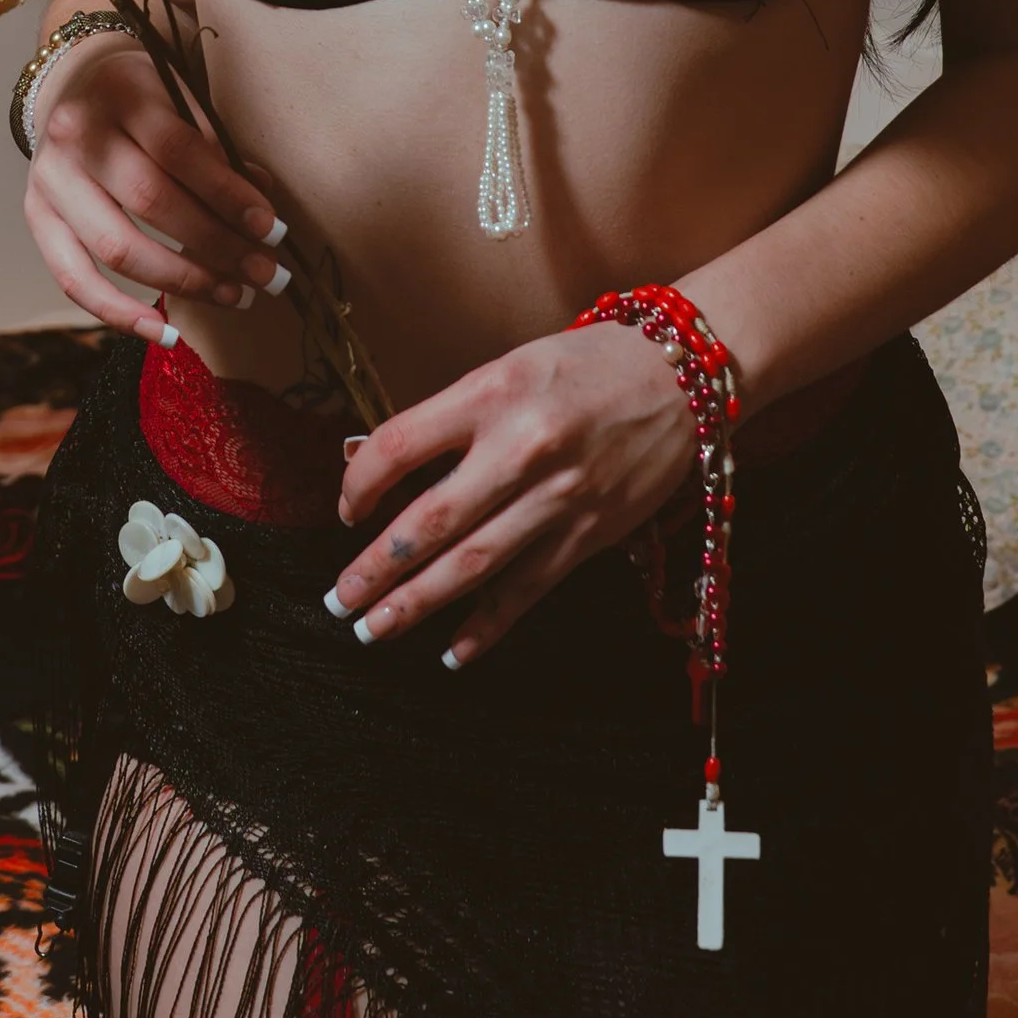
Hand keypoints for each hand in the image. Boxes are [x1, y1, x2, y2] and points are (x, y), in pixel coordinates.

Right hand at [22, 34, 289, 341]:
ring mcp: (50, 180)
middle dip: (217, 245)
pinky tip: (164, 333)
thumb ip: (216, 146)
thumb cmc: (141, 95)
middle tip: (263, 272)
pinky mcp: (37, 217)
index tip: (270, 228)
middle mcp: (77, 135)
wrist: (71, 84)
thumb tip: (261, 206)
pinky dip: (119, 314)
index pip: (179, 150)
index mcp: (120, 92)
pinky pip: (74, 279)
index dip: (228, 194)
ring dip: (183, 281)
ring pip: (117, 248)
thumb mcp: (179, 96)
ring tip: (232, 295)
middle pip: (151, 202)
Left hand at [330, 322, 694, 664]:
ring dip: (416, 604)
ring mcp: (557, 498)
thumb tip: (375, 461)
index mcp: (492, 394)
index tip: (346, 511)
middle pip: (428, 521)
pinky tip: (454, 652)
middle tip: (338, 600)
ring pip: (472, 565)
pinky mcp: (589, 534)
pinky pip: (527, 589)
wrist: (679, 377)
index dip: (359, 485)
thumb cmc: (587, 365)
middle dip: (375, 569)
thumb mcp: (510, 368)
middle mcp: (521, 449)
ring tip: (374, 629)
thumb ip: (450, 418)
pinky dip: (488, 626)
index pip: (398, 447)